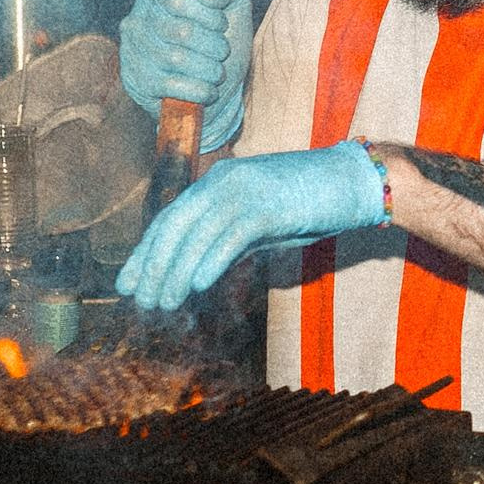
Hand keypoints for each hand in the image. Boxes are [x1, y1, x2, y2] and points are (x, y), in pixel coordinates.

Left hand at [115, 141, 384, 312]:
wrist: (355, 181)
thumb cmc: (310, 204)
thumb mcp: (260, 224)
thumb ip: (229, 240)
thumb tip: (198, 271)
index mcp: (217, 182)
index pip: (169, 218)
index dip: (145, 253)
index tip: (129, 283)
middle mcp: (223, 180)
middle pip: (174, 225)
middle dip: (153, 266)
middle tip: (141, 301)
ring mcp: (245, 190)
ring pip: (196, 233)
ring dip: (176, 272)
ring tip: (165, 303)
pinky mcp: (268, 205)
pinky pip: (230, 236)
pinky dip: (211, 261)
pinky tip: (197, 286)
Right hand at [117, 0, 251, 145]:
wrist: (214, 91)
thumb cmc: (219, 41)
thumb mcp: (231, 6)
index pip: (178, 0)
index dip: (209, 15)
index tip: (223, 26)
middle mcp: (135, 22)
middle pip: (182, 31)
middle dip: (215, 45)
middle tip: (223, 53)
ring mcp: (132, 54)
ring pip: (177, 59)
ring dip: (210, 69)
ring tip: (218, 72)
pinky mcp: (137, 85)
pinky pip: (172, 86)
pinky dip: (200, 90)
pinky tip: (209, 90)